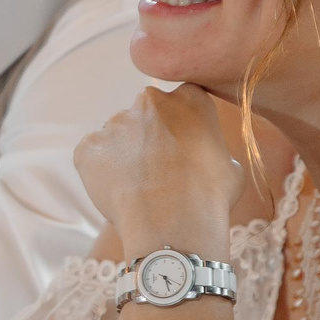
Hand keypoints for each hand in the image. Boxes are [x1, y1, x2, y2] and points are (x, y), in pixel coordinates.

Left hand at [73, 83, 241, 250]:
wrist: (174, 221)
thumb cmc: (210, 196)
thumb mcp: (231, 166)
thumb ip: (211, 149)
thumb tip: (203, 157)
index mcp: (188, 99)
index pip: (182, 101)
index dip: (181, 126)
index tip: (183, 148)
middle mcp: (149, 101)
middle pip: (145, 115)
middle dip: (150, 137)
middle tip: (159, 171)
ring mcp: (115, 122)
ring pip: (117, 136)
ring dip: (125, 155)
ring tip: (139, 188)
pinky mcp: (88, 147)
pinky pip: (92, 157)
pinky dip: (101, 172)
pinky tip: (119, 194)